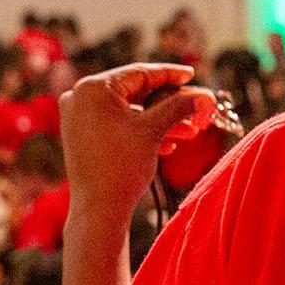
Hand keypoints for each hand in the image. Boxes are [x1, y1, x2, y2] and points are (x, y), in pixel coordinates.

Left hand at [58, 64, 216, 217]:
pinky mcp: (81, 136)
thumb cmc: (122, 168)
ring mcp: (77, 118)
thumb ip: (179, 106)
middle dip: (169, 105)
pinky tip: (168, 145)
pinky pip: (117, 125)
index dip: (170, 74)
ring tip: (190, 133)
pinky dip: (141, 132)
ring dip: (160, 121)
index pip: (138, 74)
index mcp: (92, 88)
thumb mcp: (154, 130)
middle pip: (135, 94)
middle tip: (196, 110)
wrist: (99, 210)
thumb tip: (206, 96)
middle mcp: (79, 98)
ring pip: (129, 112)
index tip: (190, 75)